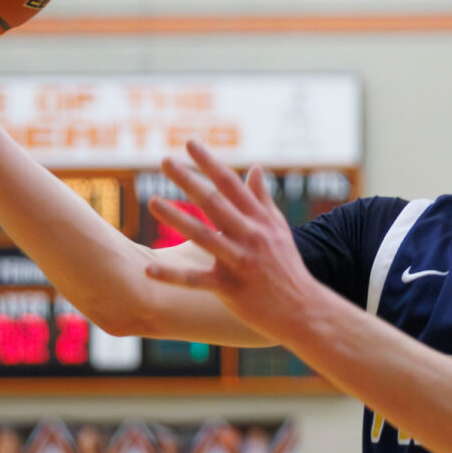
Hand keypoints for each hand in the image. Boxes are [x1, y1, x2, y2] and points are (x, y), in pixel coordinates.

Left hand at [144, 140, 322, 342]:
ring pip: (203, 236)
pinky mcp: (230, 288)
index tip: (190, 143)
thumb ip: (262, 198)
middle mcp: (250, 237)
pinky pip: (196, 281)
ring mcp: (239, 262)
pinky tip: (149, 268)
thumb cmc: (287, 266)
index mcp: (259, 220)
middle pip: (215, 204)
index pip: (231, 185)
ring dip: (177, 219)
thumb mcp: (278, 229)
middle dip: (189, 181)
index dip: (210, 163)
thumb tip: (255, 168)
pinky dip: (172, 276)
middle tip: (165, 161)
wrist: (302, 309)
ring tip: (153, 202)